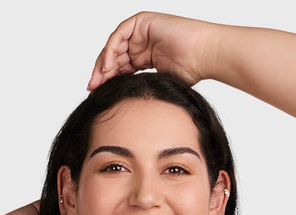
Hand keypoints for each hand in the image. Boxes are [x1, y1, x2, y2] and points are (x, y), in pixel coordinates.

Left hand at [87, 12, 216, 89]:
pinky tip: (108, 66)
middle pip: (114, 57)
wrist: (203, 55)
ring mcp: (141, 32)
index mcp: (145, 58)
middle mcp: (141, 44)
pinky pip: (119, 35)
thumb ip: (140, 90)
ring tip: (98, 80)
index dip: (108, 80)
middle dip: (101, 73)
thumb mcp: (158, 85)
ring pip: (114, 46)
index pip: (120, 68)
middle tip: (92, 88)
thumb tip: (125, 111)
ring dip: (104, 62)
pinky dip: (111, 49)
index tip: (97, 94)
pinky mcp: (142, 22)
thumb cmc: (190, 72)